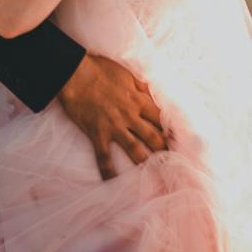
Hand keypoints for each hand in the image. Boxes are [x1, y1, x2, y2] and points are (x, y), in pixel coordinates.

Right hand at [54, 52, 169, 180]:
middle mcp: (130, 116)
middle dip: (164, 150)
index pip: (161, 118)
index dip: (171, 129)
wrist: (74, 74)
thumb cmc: (100, 70)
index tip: (177, 138)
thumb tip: (152, 94)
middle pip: (154, 137)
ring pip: (135, 150)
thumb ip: (141, 87)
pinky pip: (104, 157)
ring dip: (145, 163)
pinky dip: (108, 171)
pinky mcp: (97, 134)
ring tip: (154, 175)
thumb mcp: (127, 74)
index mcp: (139, 101)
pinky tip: (112, 182)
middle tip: (171, 161)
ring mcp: (114, 127)